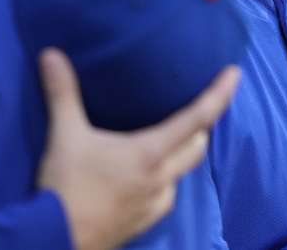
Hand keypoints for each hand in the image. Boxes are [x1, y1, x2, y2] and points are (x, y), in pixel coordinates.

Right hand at [35, 49, 240, 249]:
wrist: (55, 239)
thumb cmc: (66, 186)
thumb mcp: (64, 135)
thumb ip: (62, 93)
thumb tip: (51, 54)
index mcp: (150, 152)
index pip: (197, 118)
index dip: (219, 94)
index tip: (235, 74)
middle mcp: (162, 178)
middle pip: (197, 146)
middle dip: (201, 126)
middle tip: (195, 107)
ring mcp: (156, 203)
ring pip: (182, 172)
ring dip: (181, 154)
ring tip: (166, 140)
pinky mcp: (145, 222)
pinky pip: (166, 195)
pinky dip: (164, 179)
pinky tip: (146, 176)